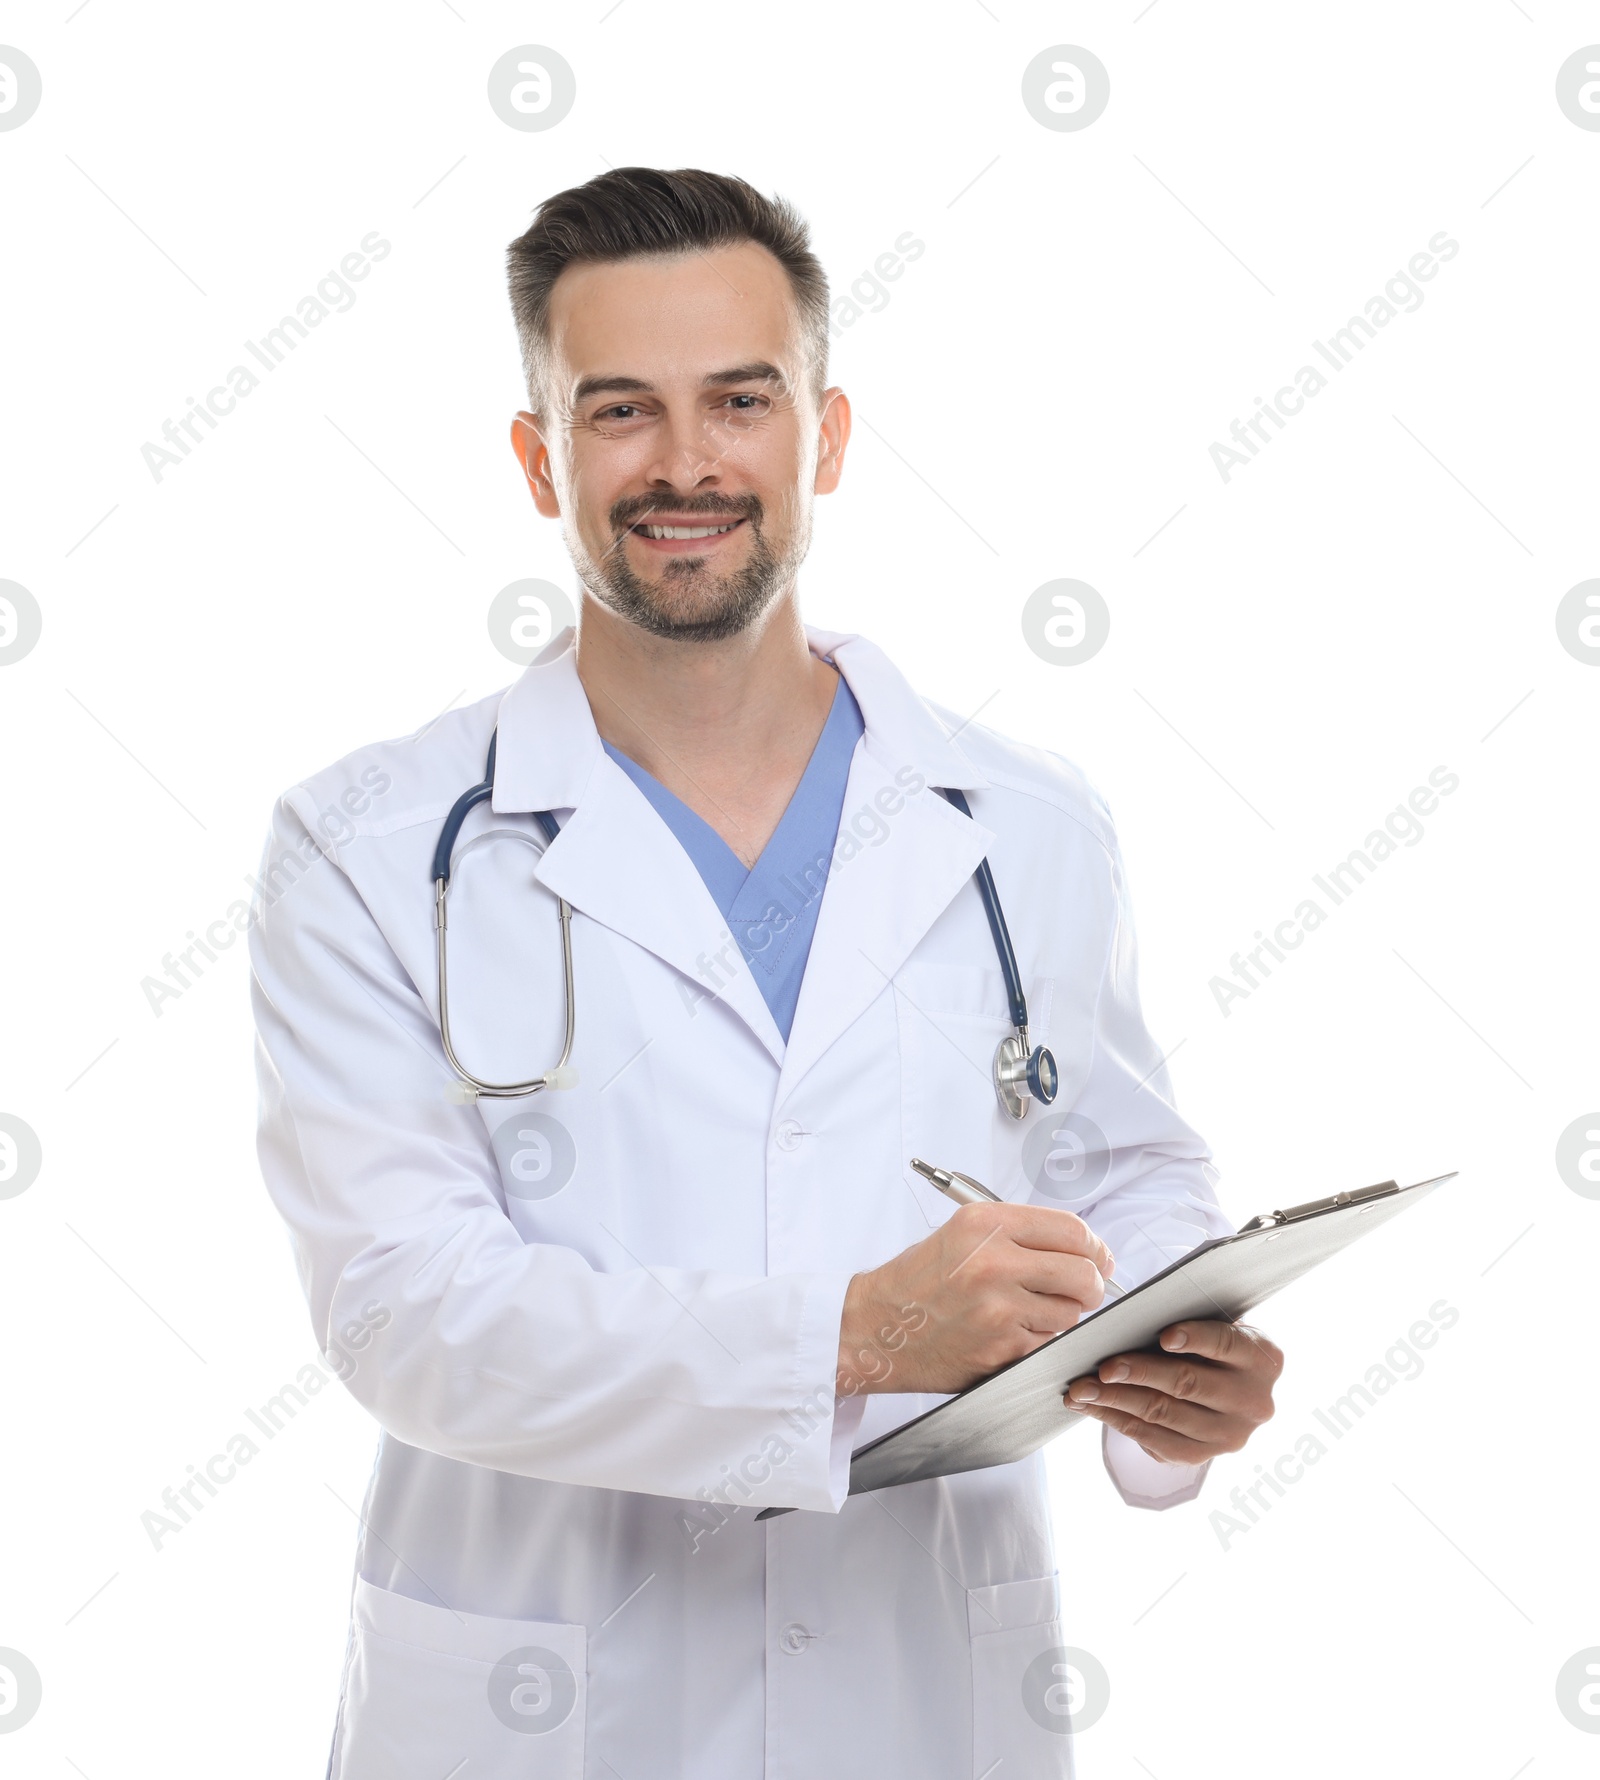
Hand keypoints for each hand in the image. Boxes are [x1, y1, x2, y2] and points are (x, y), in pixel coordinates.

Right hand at [837, 1203, 1114, 1395]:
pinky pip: (1048, 1341)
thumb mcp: (962, 1233)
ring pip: (1070, 1312)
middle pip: (1083, 1272)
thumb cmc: (918, 1280)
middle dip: (1092, 1284)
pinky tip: (1009, 1331)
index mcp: (985, 1223)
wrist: (876, 1327)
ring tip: (1027, 1310)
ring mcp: (999, 1308)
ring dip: (1061, 1314)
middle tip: (1082, 1288)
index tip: (1099, 1257)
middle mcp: (994, 1261)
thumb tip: (1083, 1247)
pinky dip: (1039, 1339)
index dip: (1095, 1247)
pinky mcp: (1001, 1347)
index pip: (1072, 1229)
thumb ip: (1019, 1233)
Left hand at [1064, 1320, 1281, 1463]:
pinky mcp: (1203, 1456)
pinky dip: (1118, 1421)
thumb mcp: (1213, 1326)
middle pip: (1188, 1384)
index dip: (1195, 1339)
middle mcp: (1254, 1401)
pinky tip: (1092, 1407)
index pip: (1226, 1344)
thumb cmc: (1209, 1345)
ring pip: (1164, 1415)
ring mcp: (1230, 1435)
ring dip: (1116, 1401)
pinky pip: (1154, 1441)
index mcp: (1262, 1359)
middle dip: (1139, 1373)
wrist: (1228, 1388)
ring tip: (1082, 1389)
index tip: (1163, 1336)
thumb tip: (1129, 1326)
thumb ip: (1188, 1325)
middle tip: (1102, 1367)